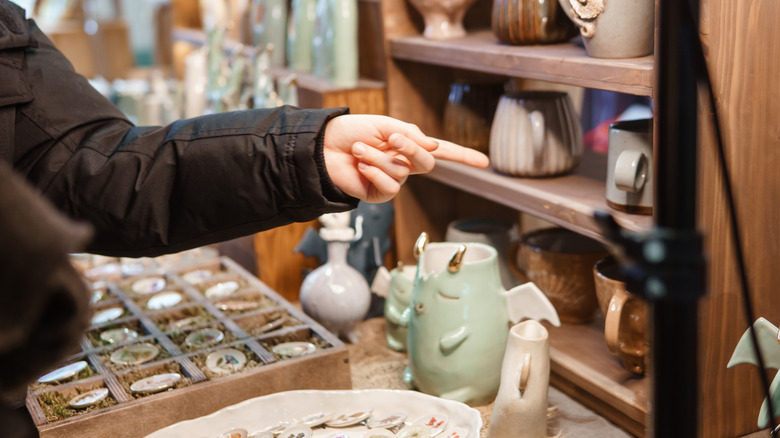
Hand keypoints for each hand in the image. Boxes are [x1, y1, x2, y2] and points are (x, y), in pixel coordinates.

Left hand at [323, 114, 488, 202]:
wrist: (323, 147)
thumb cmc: (350, 132)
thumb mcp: (384, 125)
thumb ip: (410, 134)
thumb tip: (433, 146)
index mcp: (408, 146)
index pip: (442, 151)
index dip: (464, 156)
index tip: (485, 162)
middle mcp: (404, 164)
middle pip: (426, 162)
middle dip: (410, 148)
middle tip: (392, 138)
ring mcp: (393, 180)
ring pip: (402, 171)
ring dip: (379, 157)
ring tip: (358, 150)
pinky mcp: (379, 194)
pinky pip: (390, 186)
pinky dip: (374, 173)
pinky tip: (360, 166)